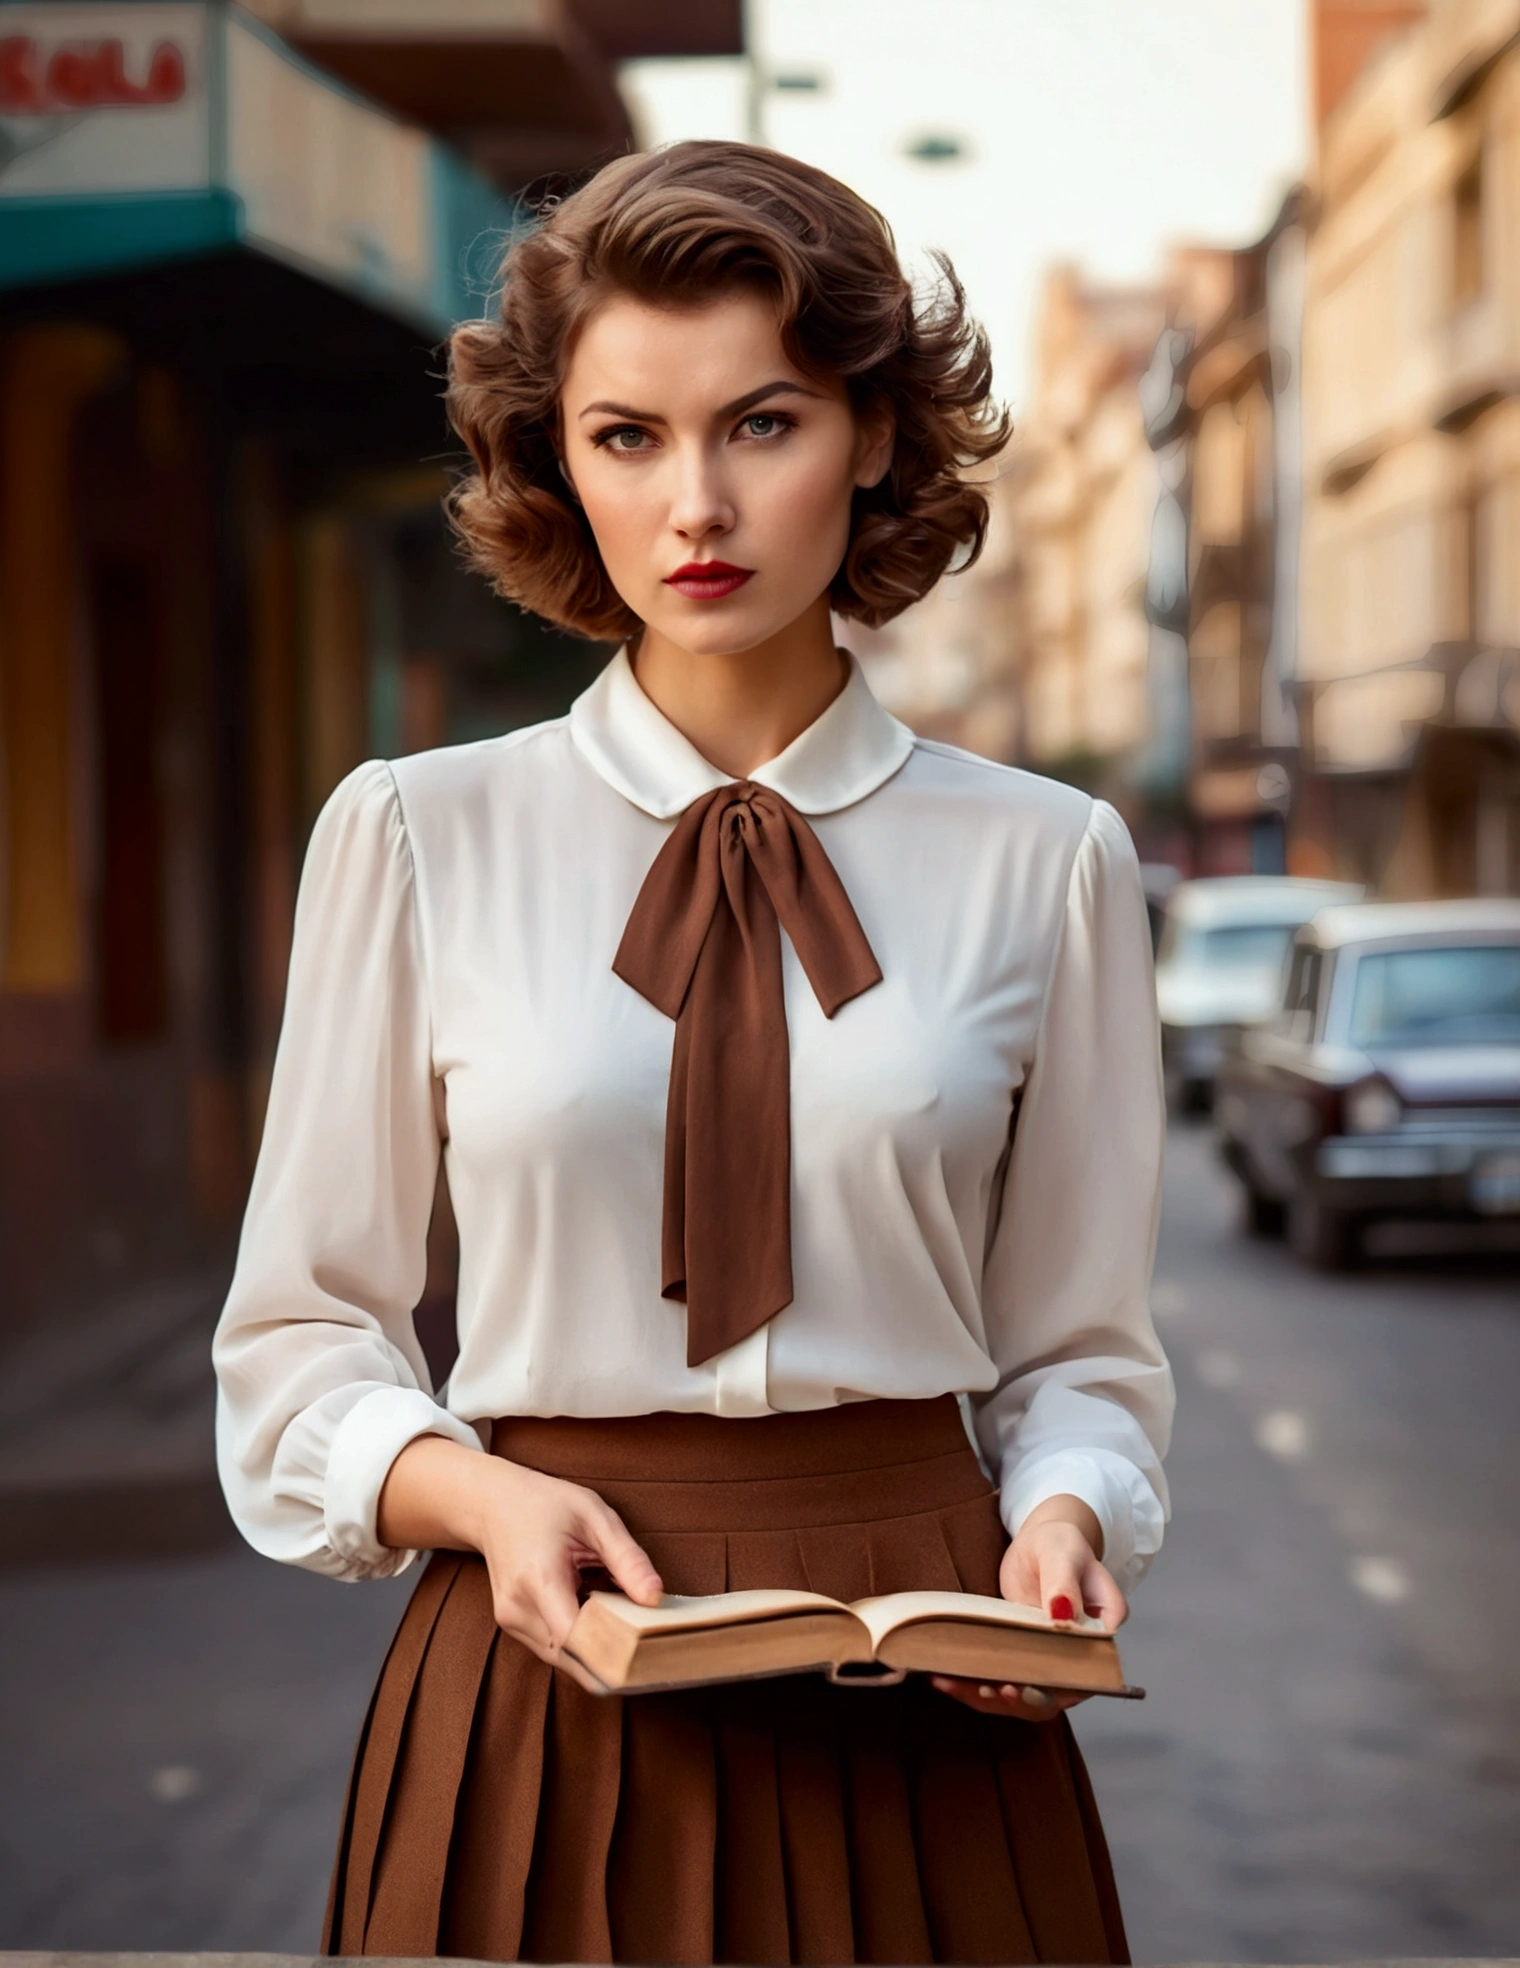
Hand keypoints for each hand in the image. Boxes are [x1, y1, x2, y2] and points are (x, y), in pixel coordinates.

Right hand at [377, 1436, 662, 1664]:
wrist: (492, 1503)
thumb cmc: (545, 1504)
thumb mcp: (594, 1516)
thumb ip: (627, 1559)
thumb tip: (656, 1599)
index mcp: (539, 1579)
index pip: (577, 1640)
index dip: (613, 1654)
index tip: (649, 1652)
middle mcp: (518, 1608)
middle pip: (573, 1656)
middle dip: (612, 1655)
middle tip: (651, 1643)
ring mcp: (511, 1621)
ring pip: (564, 1657)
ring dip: (596, 1648)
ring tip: (625, 1623)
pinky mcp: (513, 1625)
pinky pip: (553, 1646)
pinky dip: (580, 1639)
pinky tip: (599, 1616)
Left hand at [931, 1493, 1125, 1722]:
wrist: (1041, 1541)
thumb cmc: (1060, 1544)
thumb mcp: (1062, 1556)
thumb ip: (1064, 1585)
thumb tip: (1063, 1618)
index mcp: (1102, 1629)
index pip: (1088, 1674)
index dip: (1056, 1689)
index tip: (1021, 1687)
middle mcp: (1082, 1653)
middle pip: (1054, 1692)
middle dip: (1018, 1699)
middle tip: (987, 1689)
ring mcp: (1052, 1658)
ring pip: (1028, 1693)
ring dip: (993, 1698)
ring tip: (957, 1685)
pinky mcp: (1026, 1656)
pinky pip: (1007, 1678)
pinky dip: (978, 1683)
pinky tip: (946, 1678)